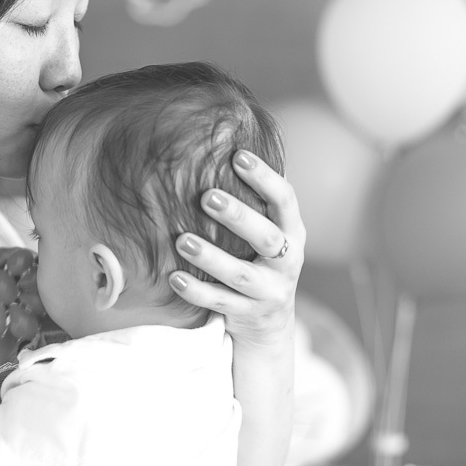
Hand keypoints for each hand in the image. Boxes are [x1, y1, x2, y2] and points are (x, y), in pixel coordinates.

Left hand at [170, 149, 305, 346]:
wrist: (270, 322)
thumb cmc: (260, 258)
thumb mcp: (269, 230)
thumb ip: (254, 201)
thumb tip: (222, 144)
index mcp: (292, 233)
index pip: (285, 200)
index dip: (264, 178)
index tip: (238, 156)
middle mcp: (286, 262)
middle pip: (266, 238)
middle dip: (238, 216)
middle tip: (207, 196)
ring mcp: (268, 291)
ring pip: (240, 275)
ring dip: (211, 257)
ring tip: (181, 241)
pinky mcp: (247, 315)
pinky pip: (220, 303)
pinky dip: (196, 291)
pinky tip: (173, 277)